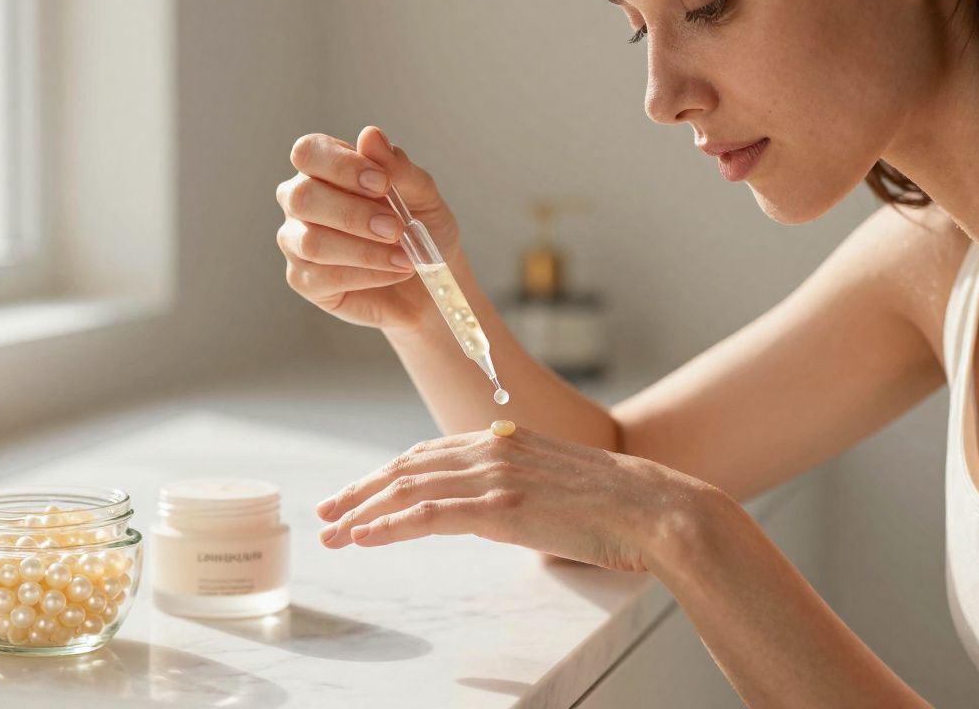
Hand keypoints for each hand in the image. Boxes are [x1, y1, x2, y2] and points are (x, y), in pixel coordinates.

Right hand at [275, 125, 460, 331]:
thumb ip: (397, 167)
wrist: (430, 281)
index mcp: (323, 169)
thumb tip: (370, 135)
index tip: (382, 183)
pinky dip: (367, 274)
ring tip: (404, 256)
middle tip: (396, 228)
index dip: (341, 166)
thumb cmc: (419, 230)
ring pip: (311, 242)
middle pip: (302, 197)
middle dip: (352, 214)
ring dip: (364, 250)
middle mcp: (300, 202)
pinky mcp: (304, 281)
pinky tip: (394, 272)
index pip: (309, 152)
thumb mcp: (422, 195)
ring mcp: (296, 242)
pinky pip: (323, 276)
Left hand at [313, 425, 711, 571]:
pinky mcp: (500, 507)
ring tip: (330, 531)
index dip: (385, 474)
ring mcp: (494, 477)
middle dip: (360, 491)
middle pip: (406, 468)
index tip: (356, 492)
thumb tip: (494, 506)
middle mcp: (490, 450)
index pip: (425, 455)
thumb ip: (516, 485)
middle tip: (325, 510)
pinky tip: (363, 537)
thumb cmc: (614, 505)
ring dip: (362, 512)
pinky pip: (428, 517)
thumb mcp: (554, 483)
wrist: (653, 507)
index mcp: (502, 441)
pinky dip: (388, 526)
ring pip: (408, 490)